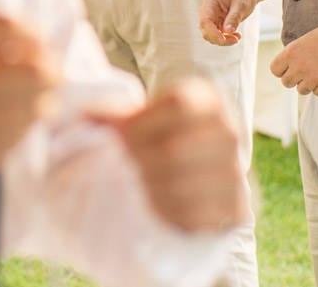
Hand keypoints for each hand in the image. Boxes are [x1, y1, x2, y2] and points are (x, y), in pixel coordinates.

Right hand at [0, 14, 59, 201]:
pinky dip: (20, 132)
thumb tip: (21, 36)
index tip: (38, 42)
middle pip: (32, 70)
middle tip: (53, 75)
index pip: (9, 27)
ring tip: (41, 103)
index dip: (33, 33)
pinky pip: (10, 142)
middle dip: (51, 72)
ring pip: (28, 110)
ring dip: (41, 105)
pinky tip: (16, 127)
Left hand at [88, 78, 246, 232]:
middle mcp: (229, 133)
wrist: (190, 182)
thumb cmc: (156, 141)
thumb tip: (81, 113)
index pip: (179, 105)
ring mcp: (236, 173)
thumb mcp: (139, 122)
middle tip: (124, 166)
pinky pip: (195, 215)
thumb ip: (114, 116)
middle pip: (176, 148)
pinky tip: (154, 204)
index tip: (119, 137)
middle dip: (139, 160)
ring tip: (138, 184)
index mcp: (209, 101)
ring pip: (182, 183)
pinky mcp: (235, 210)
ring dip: (149, 187)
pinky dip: (167, 211)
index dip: (141, 123)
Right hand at [199, 0, 257, 45]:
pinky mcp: (217, 23)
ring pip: (211, 35)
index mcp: (210, 3)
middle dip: (219, 39)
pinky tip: (237, 35)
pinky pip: (218, 35)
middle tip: (236, 40)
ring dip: (223, 40)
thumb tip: (227, 31)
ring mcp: (212, 18)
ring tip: (238, 37)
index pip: (205, 21)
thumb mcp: (241, 5)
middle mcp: (207, 11)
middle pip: (206, 30)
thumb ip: (234, 18)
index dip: (212, 33)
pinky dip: (226, 38)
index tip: (223, 40)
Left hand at [269, 18, 317, 95]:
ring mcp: (313, 77)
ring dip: (308, 83)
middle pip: (286, 83)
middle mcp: (299, 66)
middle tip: (304, 70)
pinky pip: (317, 93)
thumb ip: (294, 56)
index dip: (282, 69)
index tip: (290, 67)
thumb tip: (288, 71)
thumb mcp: (304, 41)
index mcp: (290, 53)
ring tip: (317, 71)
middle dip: (294, 78)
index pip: (275, 70)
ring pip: (301, 90)